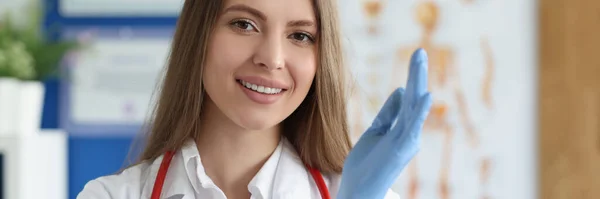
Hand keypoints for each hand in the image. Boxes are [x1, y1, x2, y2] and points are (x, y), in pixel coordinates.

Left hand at [337, 49, 431, 198]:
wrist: (359, 190)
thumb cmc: (366, 164)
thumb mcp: (375, 131)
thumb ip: (388, 112)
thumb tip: (401, 90)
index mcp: (402, 128)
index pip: (408, 98)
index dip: (412, 77)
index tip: (416, 56)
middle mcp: (409, 133)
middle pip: (414, 98)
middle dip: (417, 74)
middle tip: (420, 51)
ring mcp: (406, 141)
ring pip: (414, 107)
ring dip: (417, 83)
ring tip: (420, 62)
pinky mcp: (400, 149)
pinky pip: (411, 127)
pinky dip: (419, 111)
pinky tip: (425, 94)